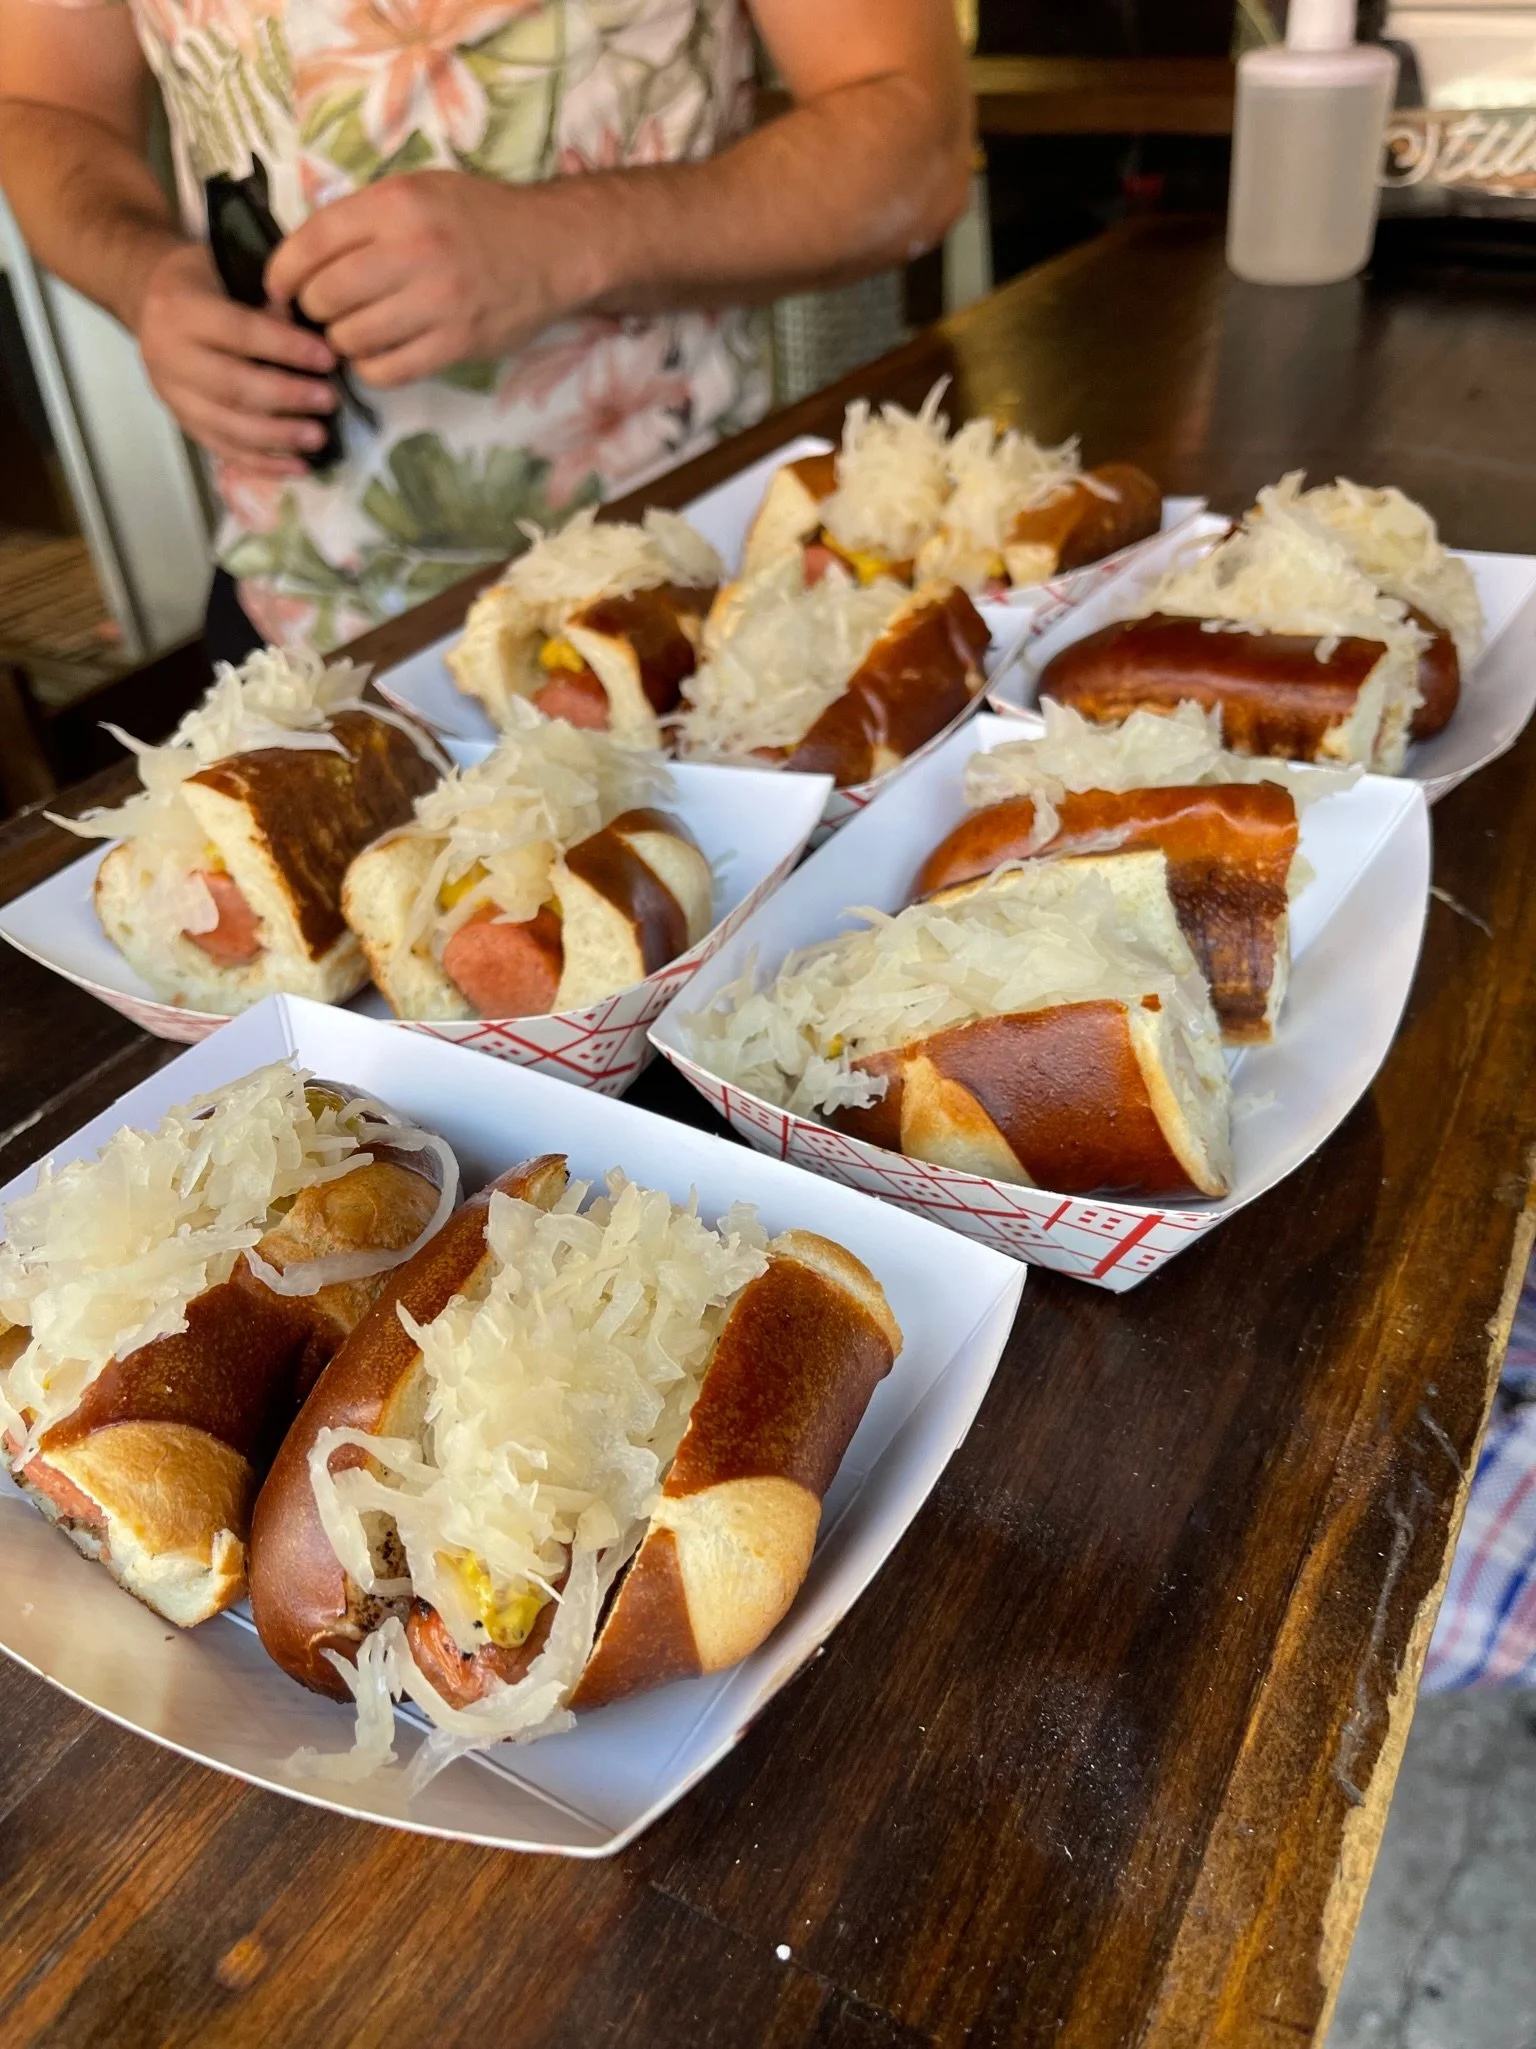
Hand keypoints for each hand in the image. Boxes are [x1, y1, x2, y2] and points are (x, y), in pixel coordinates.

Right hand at [135, 243, 339, 478]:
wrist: (151, 298)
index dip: (286, 348)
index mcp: (182, 309)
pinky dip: (262, 463)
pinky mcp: (181, 421)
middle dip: (286, 397)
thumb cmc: (205, 279)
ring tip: (317, 437)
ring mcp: (171, 394)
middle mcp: (168, 354)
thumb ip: (265, 299)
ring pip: (227, 425)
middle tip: (328, 401)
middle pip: (232, 386)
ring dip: (278, 437)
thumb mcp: (229, 268)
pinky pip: (222, 448)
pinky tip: (297, 467)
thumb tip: (312, 338)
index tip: (328, 359)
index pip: (239, 332)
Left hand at [265, 171, 603, 388]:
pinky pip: (386, 370)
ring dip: (342, 340)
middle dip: (313, 309)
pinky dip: (371, 367)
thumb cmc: (478, 218)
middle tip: (323, 312)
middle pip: (325, 296)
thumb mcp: (417, 191)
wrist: (553, 249)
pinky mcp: (456, 343)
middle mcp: (414, 251)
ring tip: (355, 331)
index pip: (311, 243)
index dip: (282, 273)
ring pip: (351, 338)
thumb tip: (301, 260)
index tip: (278, 289)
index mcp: (396, 205)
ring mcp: (437, 302)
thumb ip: (363, 219)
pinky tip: (379, 353)